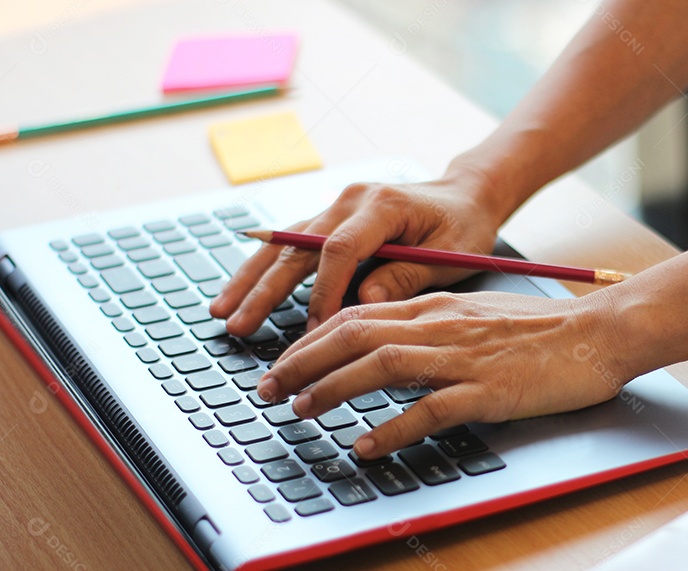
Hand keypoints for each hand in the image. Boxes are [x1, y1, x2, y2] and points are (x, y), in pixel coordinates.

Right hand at [209, 170, 501, 336]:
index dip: (323, 291)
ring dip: (251, 279)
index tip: (314, 329)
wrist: (464, 196)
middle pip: (297, 246)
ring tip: (222, 313)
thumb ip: (407, 278)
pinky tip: (240, 293)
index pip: (339, 248)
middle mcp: (350, 200)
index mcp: (382, 205)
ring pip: (283, 244)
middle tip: (238, 326)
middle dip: (265, 289)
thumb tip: (363, 304)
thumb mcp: (451, 256)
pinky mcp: (330, 218)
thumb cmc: (463, 227)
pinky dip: (264, 270)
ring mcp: (336, 206)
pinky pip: (290, 244)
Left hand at [254, 291, 631, 458]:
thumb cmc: (542, 330)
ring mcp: (464, 357)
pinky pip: (428, 410)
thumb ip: (434, 326)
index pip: (358, 314)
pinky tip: (365, 445)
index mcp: (438, 304)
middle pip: (355, 335)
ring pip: (380, 365)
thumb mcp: (478, 315)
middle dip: (302, 362)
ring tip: (299, 411)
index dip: (311, 340)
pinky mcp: (488, 391)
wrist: (597, 333)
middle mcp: (442, 324)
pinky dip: (390, 428)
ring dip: (331, 388)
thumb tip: (389, 350)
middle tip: (267, 389)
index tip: (284, 363)